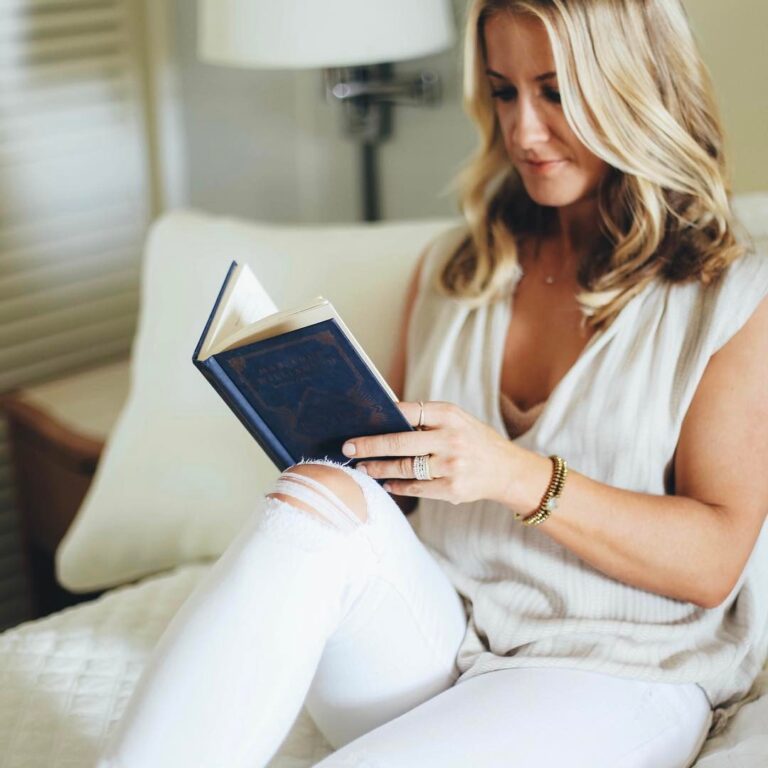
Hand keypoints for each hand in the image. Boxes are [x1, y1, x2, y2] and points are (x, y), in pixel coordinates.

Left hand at [342, 400, 517, 504]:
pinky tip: (386, 483)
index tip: (359, 421)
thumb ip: (427, 420)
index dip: (382, 416)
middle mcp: (450, 439)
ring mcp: (451, 465)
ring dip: (378, 469)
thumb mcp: (458, 421)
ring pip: (404, 468)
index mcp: (449, 415)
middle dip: (368, 446)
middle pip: (399, 442)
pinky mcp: (451, 489)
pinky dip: (397, 486)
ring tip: (362, 468)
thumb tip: (384, 420)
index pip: (408, 411)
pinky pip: (415, 487)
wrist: (508, 471)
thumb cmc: (474, 441)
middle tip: (347, 448)